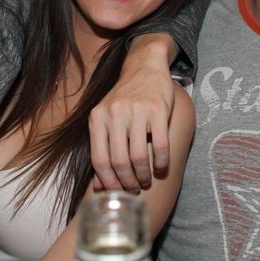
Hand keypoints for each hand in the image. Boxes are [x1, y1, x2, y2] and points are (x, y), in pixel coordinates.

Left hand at [89, 34, 174, 191]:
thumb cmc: (124, 99)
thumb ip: (101, 148)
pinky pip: (160, 145)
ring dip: (144, 175)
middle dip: (127, 182)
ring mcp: (137, 111)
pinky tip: (162, 168)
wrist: (144, 68)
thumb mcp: (106, 120)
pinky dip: (161, 162)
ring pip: (138, 156)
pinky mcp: (158, 110)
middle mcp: (114, 114)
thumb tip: (98, 186)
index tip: (116, 192)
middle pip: (119, 161)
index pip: (99, 160)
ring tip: (147, 180)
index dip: (108, 181)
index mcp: (97, 118)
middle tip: (134, 188)